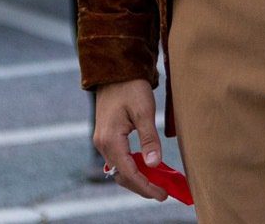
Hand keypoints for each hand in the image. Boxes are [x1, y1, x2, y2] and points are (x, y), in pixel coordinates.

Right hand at [93, 79, 167, 200]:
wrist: (115, 70)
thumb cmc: (131, 87)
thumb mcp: (144, 111)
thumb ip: (149, 139)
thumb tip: (154, 164)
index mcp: (111, 140)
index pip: (129, 173)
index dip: (146, 186)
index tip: (162, 194)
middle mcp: (102, 144)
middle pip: (122, 175)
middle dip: (142, 186)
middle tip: (162, 192)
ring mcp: (102, 141)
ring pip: (119, 169)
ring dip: (137, 178)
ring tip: (157, 183)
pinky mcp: (106, 136)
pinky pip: (118, 159)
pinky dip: (132, 167)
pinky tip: (147, 167)